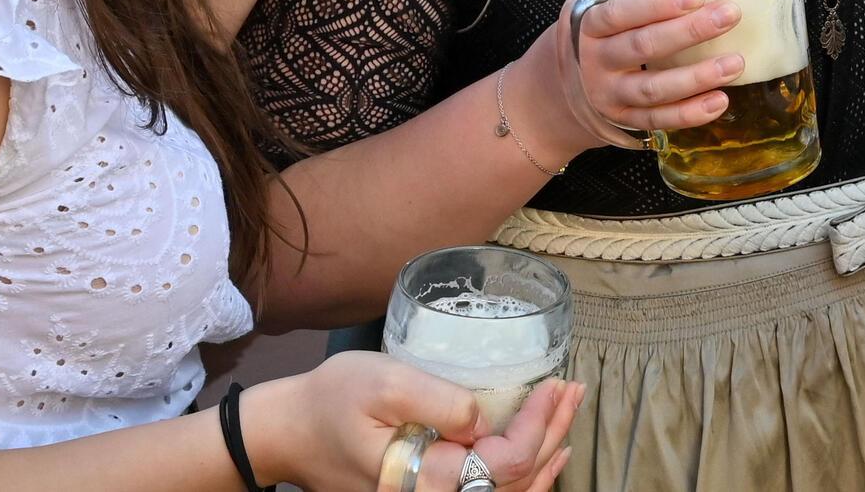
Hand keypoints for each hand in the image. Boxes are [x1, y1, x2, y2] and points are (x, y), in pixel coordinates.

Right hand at [248, 351, 576, 491]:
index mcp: (424, 479)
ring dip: (547, 454)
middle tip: (575, 390)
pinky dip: (527, 477)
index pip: (505, 463)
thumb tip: (482, 418)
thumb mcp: (384, 383)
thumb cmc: (331, 400)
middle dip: (554, 435)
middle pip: (516, 484)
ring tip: (569, 413)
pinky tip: (549, 454)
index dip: (540, 425)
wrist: (289, 431)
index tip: (557, 383)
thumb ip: (437, 401)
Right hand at [547, 0, 748, 148]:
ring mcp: (609, 95)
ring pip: (654, 88)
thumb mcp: (595, 11)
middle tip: (729, 16)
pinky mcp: (624, 121)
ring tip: (735, 64)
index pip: (622, 13)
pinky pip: (658, 119)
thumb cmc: (594, 39)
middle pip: (644, 46)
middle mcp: (597, 61)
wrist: (555, 90)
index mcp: (591, 26)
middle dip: (689, 31)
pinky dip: (690, 113)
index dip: (659, 4)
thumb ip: (632, 0)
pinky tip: (719, 100)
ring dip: (697, 77)